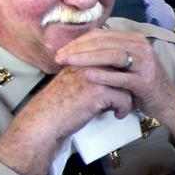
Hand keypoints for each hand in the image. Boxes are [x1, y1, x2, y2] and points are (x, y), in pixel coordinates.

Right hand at [0, 67, 133, 174]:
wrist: (45, 119)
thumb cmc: (58, 103)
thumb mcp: (74, 80)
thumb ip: (91, 73)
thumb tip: (114, 75)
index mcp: (84, 57)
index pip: (113, 55)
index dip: (122, 71)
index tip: (125, 84)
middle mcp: (91, 63)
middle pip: (123, 67)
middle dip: (128, 82)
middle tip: (129, 96)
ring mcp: (96, 76)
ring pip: (127, 82)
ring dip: (127, 97)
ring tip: (121, 107)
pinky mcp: (100, 92)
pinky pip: (125, 99)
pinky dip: (123, 109)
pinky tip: (117, 115)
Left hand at [53, 29, 174, 120]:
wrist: (165, 102)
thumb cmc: (140, 84)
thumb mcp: (126, 63)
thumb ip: (108, 53)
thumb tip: (78, 47)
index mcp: (134, 40)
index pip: (101, 34)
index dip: (79, 41)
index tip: (60, 50)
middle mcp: (141, 47)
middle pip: (104, 42)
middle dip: (78, 49)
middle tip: (59, 57)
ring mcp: (145, 63)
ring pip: (112, 55)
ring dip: (87, 58)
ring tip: (69, 62)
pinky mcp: (145, 81)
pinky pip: (121, 76)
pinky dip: (103, 75)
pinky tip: (87, 76)